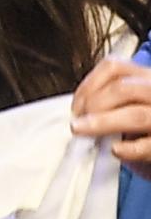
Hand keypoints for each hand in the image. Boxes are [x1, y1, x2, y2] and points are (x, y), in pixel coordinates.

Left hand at [71, 50, 150, 175]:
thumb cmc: (144, 128)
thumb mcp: (132, 105)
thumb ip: (110, 103)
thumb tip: (78, 115)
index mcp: (147, 80)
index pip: (114, 68)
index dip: (88, 86)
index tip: (75, 107)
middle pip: (123, 89)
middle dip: (93, 105)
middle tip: (77, 124)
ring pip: (136, 116)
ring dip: (103, 123)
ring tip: (82, 132)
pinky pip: (147, 146)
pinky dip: (128, 149)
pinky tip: (115, 149)